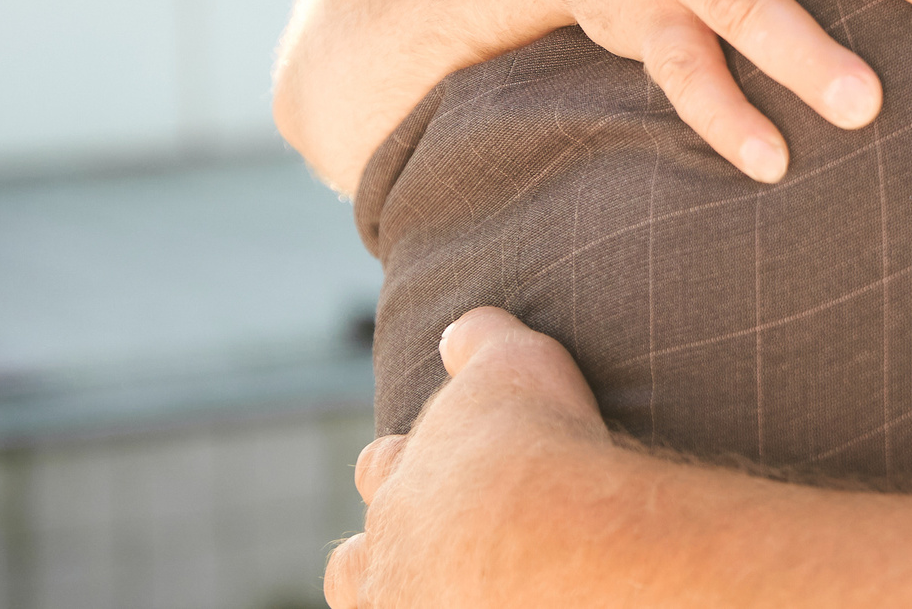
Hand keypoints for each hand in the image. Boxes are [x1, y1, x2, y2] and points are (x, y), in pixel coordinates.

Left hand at [326, 309, 622, 608]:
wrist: (552, 539)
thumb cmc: (536, 444)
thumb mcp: (513, 361)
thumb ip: (479, 339)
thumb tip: (455, 330)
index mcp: (401, 478)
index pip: (378, 467)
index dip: (403, 462)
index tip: (432, 460)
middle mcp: (389, 547)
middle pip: (358, 554)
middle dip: (390, 540)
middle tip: (436, 535)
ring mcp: (406, 604)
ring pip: (374, 601)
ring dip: (397, 591)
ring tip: (433, 585)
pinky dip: (453, 605)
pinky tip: (482, 597)